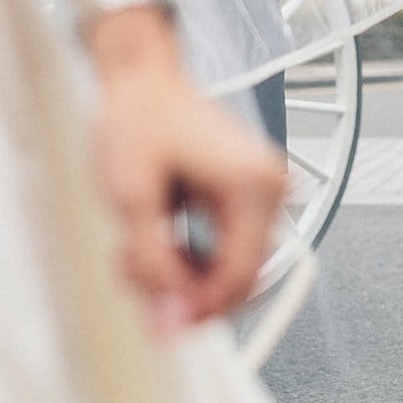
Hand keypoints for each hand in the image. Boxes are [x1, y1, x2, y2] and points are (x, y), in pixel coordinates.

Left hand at [91, 16, 286, 335]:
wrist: (141, 81)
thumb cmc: (139, 120)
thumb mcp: (133, 199)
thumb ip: (153, 266)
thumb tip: (171, 321)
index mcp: (254, 186)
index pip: (240, 277)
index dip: (199, 309)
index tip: (161, 321)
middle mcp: (269, 190)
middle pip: (237, 278)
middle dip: (183, 289)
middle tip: (136, 271)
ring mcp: (260, 194)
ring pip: (227, 269)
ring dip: (179, 274)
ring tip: (134, 248)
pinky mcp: (244, 198)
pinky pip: (222, 249)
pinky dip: (185, 256)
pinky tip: (152, 238)